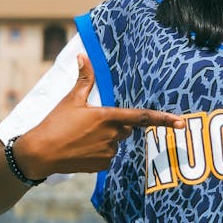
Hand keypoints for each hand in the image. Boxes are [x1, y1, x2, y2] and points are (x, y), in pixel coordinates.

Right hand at [15, 54, 185, 178]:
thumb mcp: (71, 99)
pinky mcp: (102, 166)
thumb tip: (82, 56)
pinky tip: (81, 148)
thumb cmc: (55, 124)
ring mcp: (109, 153)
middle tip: (90, 122)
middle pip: (126, 128)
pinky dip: (98, 151)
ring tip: (80, 136)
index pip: (142, 117)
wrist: (40, 154)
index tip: (181, 123)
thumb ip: (83, 79)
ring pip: (116, 142)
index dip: (164, 119)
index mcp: (108, 117)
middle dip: (115, 124)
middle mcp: (113, 136)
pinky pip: (108, 156)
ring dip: (105, 138)